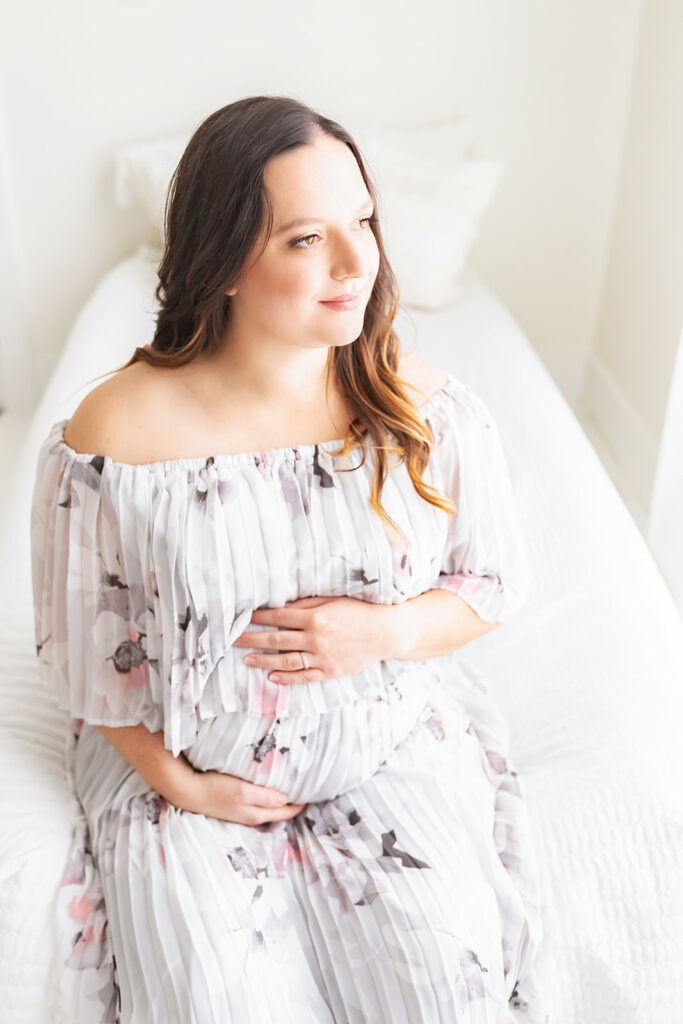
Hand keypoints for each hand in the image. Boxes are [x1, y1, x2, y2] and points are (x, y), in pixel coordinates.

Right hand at [182, 770, 306, 824]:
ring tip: (292, 788)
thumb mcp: (243, 791)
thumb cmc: (216, 789)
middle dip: (293, 804)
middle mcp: (251, 816)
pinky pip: (257, 803)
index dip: (300, 805)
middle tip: (306, 789)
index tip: (314, 793)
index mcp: (257, 814)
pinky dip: (267, 798)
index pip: (286, 812)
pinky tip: (267, 788)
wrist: (188, 792)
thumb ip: (265, 797)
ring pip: (268, 808)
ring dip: (280, 801)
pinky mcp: (234, 806)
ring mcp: (242, 812)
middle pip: (279, 812)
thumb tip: (286, 800)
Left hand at [232, 595, 403, 685]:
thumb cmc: (359, 611)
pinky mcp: (330, 671)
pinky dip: (286, 678)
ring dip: (263, 660)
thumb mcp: (333, 600)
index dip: (258, 617)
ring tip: (247, 660)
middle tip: (234, 640)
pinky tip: (272, 676)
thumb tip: (281, 608)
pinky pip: (304, 676)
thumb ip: (307, 605)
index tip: (242, 618)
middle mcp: (316, 638)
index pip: (278, 617)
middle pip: (276, 639)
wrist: (386, 633)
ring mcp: (322, 657)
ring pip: (285, 660)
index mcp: (315, 617)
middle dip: (252, 639)